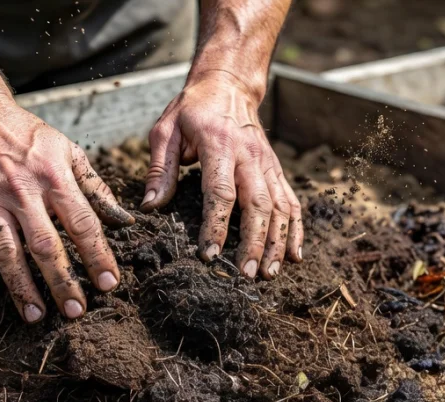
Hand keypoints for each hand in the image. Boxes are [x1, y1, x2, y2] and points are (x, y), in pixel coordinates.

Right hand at [0, 96, 133, 322]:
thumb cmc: (28, 136)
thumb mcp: (68, 151)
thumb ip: (95, 187)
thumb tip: (123, 219)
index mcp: (54, 178)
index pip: (82, 223)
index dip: (97, 256)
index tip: (109, 283)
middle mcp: (22, 192)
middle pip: (45, 245)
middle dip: (62, 281)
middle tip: (75, 311)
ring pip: (7, 253)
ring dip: (21, 287)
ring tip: (36, 315)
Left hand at [141, 72, 302, 278]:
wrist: (228, 84)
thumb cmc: (192, 110)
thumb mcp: (166, 130)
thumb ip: (159, 169)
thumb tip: (150, 206)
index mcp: (219, 146)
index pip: (220, 192)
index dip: (216, 225)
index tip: (210, 254)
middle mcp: (249, 157)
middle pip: (257, 205)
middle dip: (254, 243)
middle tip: (245, 275)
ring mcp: (267, 164)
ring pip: (279, 208)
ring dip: (276, 243)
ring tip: (268, 274)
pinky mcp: (276, 170)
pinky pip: (291, 202)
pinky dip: (295, 230)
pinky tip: (294, 256)